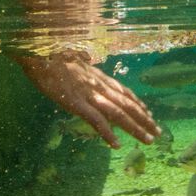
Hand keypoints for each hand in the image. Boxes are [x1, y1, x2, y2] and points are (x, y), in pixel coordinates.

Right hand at [14, 50, 158, 146]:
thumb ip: (80, 61)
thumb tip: (84, 56)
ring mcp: (89, 94)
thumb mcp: (70, 56)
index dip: (137, 103)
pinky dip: (108, 133)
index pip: (123, 91)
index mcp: (97, 75)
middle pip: (127, 104)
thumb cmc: (50, 53)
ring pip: (119, 113)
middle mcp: (98, 85)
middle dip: (144, 118)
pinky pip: (96, 120)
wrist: (38, 50)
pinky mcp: (76, 103)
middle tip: (157, 132)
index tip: (149, 113)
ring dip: (135, 127)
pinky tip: (116, 144)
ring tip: (147, 139)